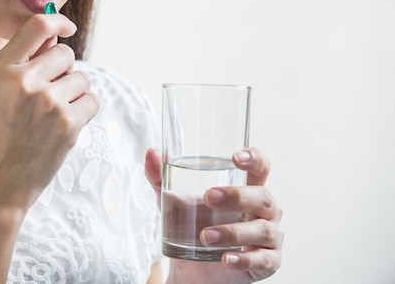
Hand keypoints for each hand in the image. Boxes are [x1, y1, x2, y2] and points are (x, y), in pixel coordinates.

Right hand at [0, 14, 99, 210]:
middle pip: (65, 54)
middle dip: (63, 71)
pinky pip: (92, 101)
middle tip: (48, 96)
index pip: (36, 26)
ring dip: (75, 94)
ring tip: (52, 116)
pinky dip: (84, 112)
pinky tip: (63, 127)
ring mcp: (46, 102)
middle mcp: (21, 81)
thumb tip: (56, 33)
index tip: (68, 27)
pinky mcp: (67, 124)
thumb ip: (22, 63)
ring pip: (82, 78)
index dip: (58, 20)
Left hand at [145, 148, 283, 282]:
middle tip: (208, 197)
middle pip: (264, 197)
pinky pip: (263, 260)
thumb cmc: (193, 227)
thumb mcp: (173, 202)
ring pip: (264, 230)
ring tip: (205, 236)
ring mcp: (270, 238)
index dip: (255, 159)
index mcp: (247, 190)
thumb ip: (160, 178)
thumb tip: (151, 153)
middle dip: (237, 196)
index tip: (236, 157)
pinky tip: (227, 259)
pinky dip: (245, 259)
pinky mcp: (268, 263)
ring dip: (233, 232)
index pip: (261, 168)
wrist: (193, 270)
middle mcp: (264, 211)